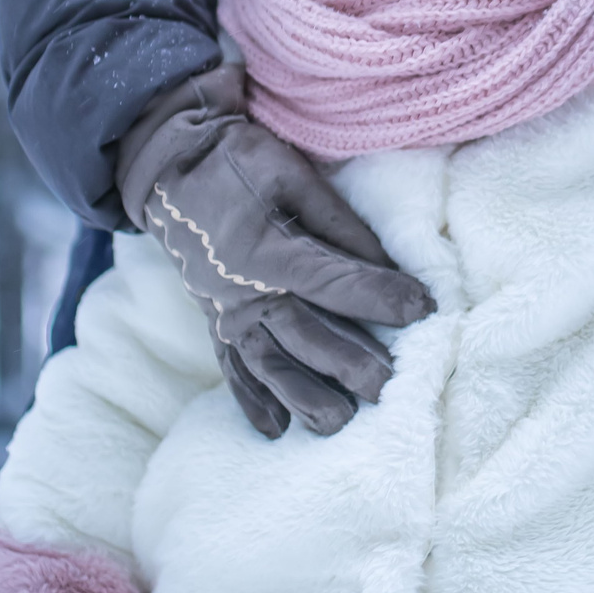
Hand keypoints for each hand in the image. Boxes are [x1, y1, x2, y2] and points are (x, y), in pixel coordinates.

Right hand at [116, 66, 435, 437]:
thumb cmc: (238, 163)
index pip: (334, 282)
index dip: (381, 296)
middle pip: (303, 335)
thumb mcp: (291, 174)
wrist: (169, 170)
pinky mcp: (215, 322)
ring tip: (338, 423)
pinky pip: (232, 368)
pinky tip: (275, 430)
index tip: (424, 307)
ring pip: (269, 363)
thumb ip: (338, 223)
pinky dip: (252, 400)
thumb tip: (386, 264)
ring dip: (303, 396)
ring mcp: (225, 312)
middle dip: (348, 363)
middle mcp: (243, 291)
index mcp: (266, 249)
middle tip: (387, 387)